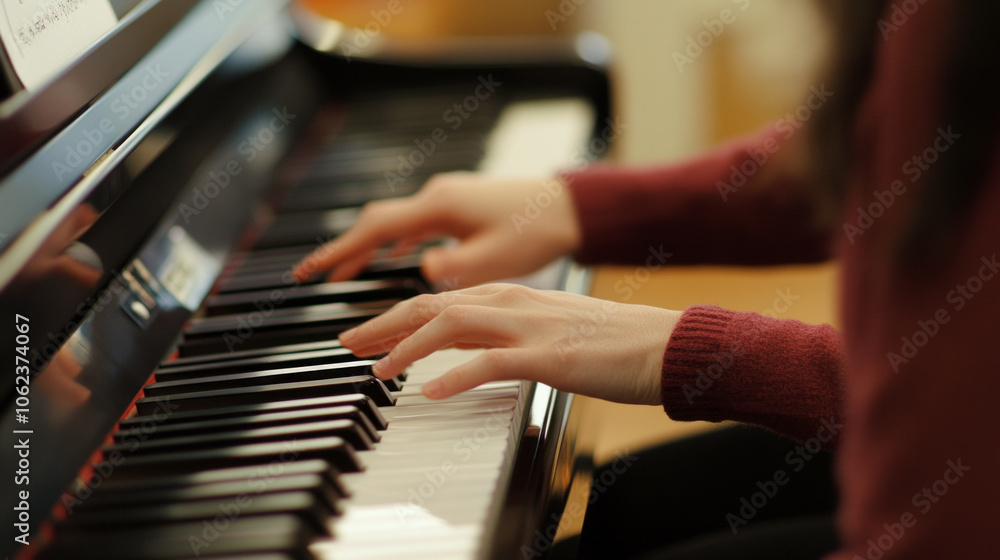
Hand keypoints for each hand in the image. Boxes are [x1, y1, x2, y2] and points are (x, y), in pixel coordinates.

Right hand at [292, 173, 581, 286]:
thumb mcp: (496, 258)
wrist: (569, 207)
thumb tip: (424, 271)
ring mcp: (446, 199)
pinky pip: (414, 224)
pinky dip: (395, 243)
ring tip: (344, 277)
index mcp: (440, 208)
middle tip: (314, 277)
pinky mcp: (458, 205)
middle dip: (344, 251)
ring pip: (394, 224)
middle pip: (375, 224)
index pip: (374, 230)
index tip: (309, 272)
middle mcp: (437, 197)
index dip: (339, 252)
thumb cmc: (538, 231)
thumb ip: (456, 266)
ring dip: (368, 248)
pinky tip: (391, 259)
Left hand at [339, 283, 682, 404]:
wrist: (665, 344)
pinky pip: (490, 363)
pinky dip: (454, 376)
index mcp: (513, 296)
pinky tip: (429, 391)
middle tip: (348, 343)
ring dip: (407, 348)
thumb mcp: (550, 329)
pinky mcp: (548, 356)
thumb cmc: (612, 342)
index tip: (368, 333)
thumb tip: (468, 349)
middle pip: (434, 306)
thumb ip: (507, 334)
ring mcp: (530, 327)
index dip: (398, 315)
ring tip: (377, 369)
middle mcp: (514, 303)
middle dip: (385, 324)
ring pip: (452, 327)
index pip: (441, 299)